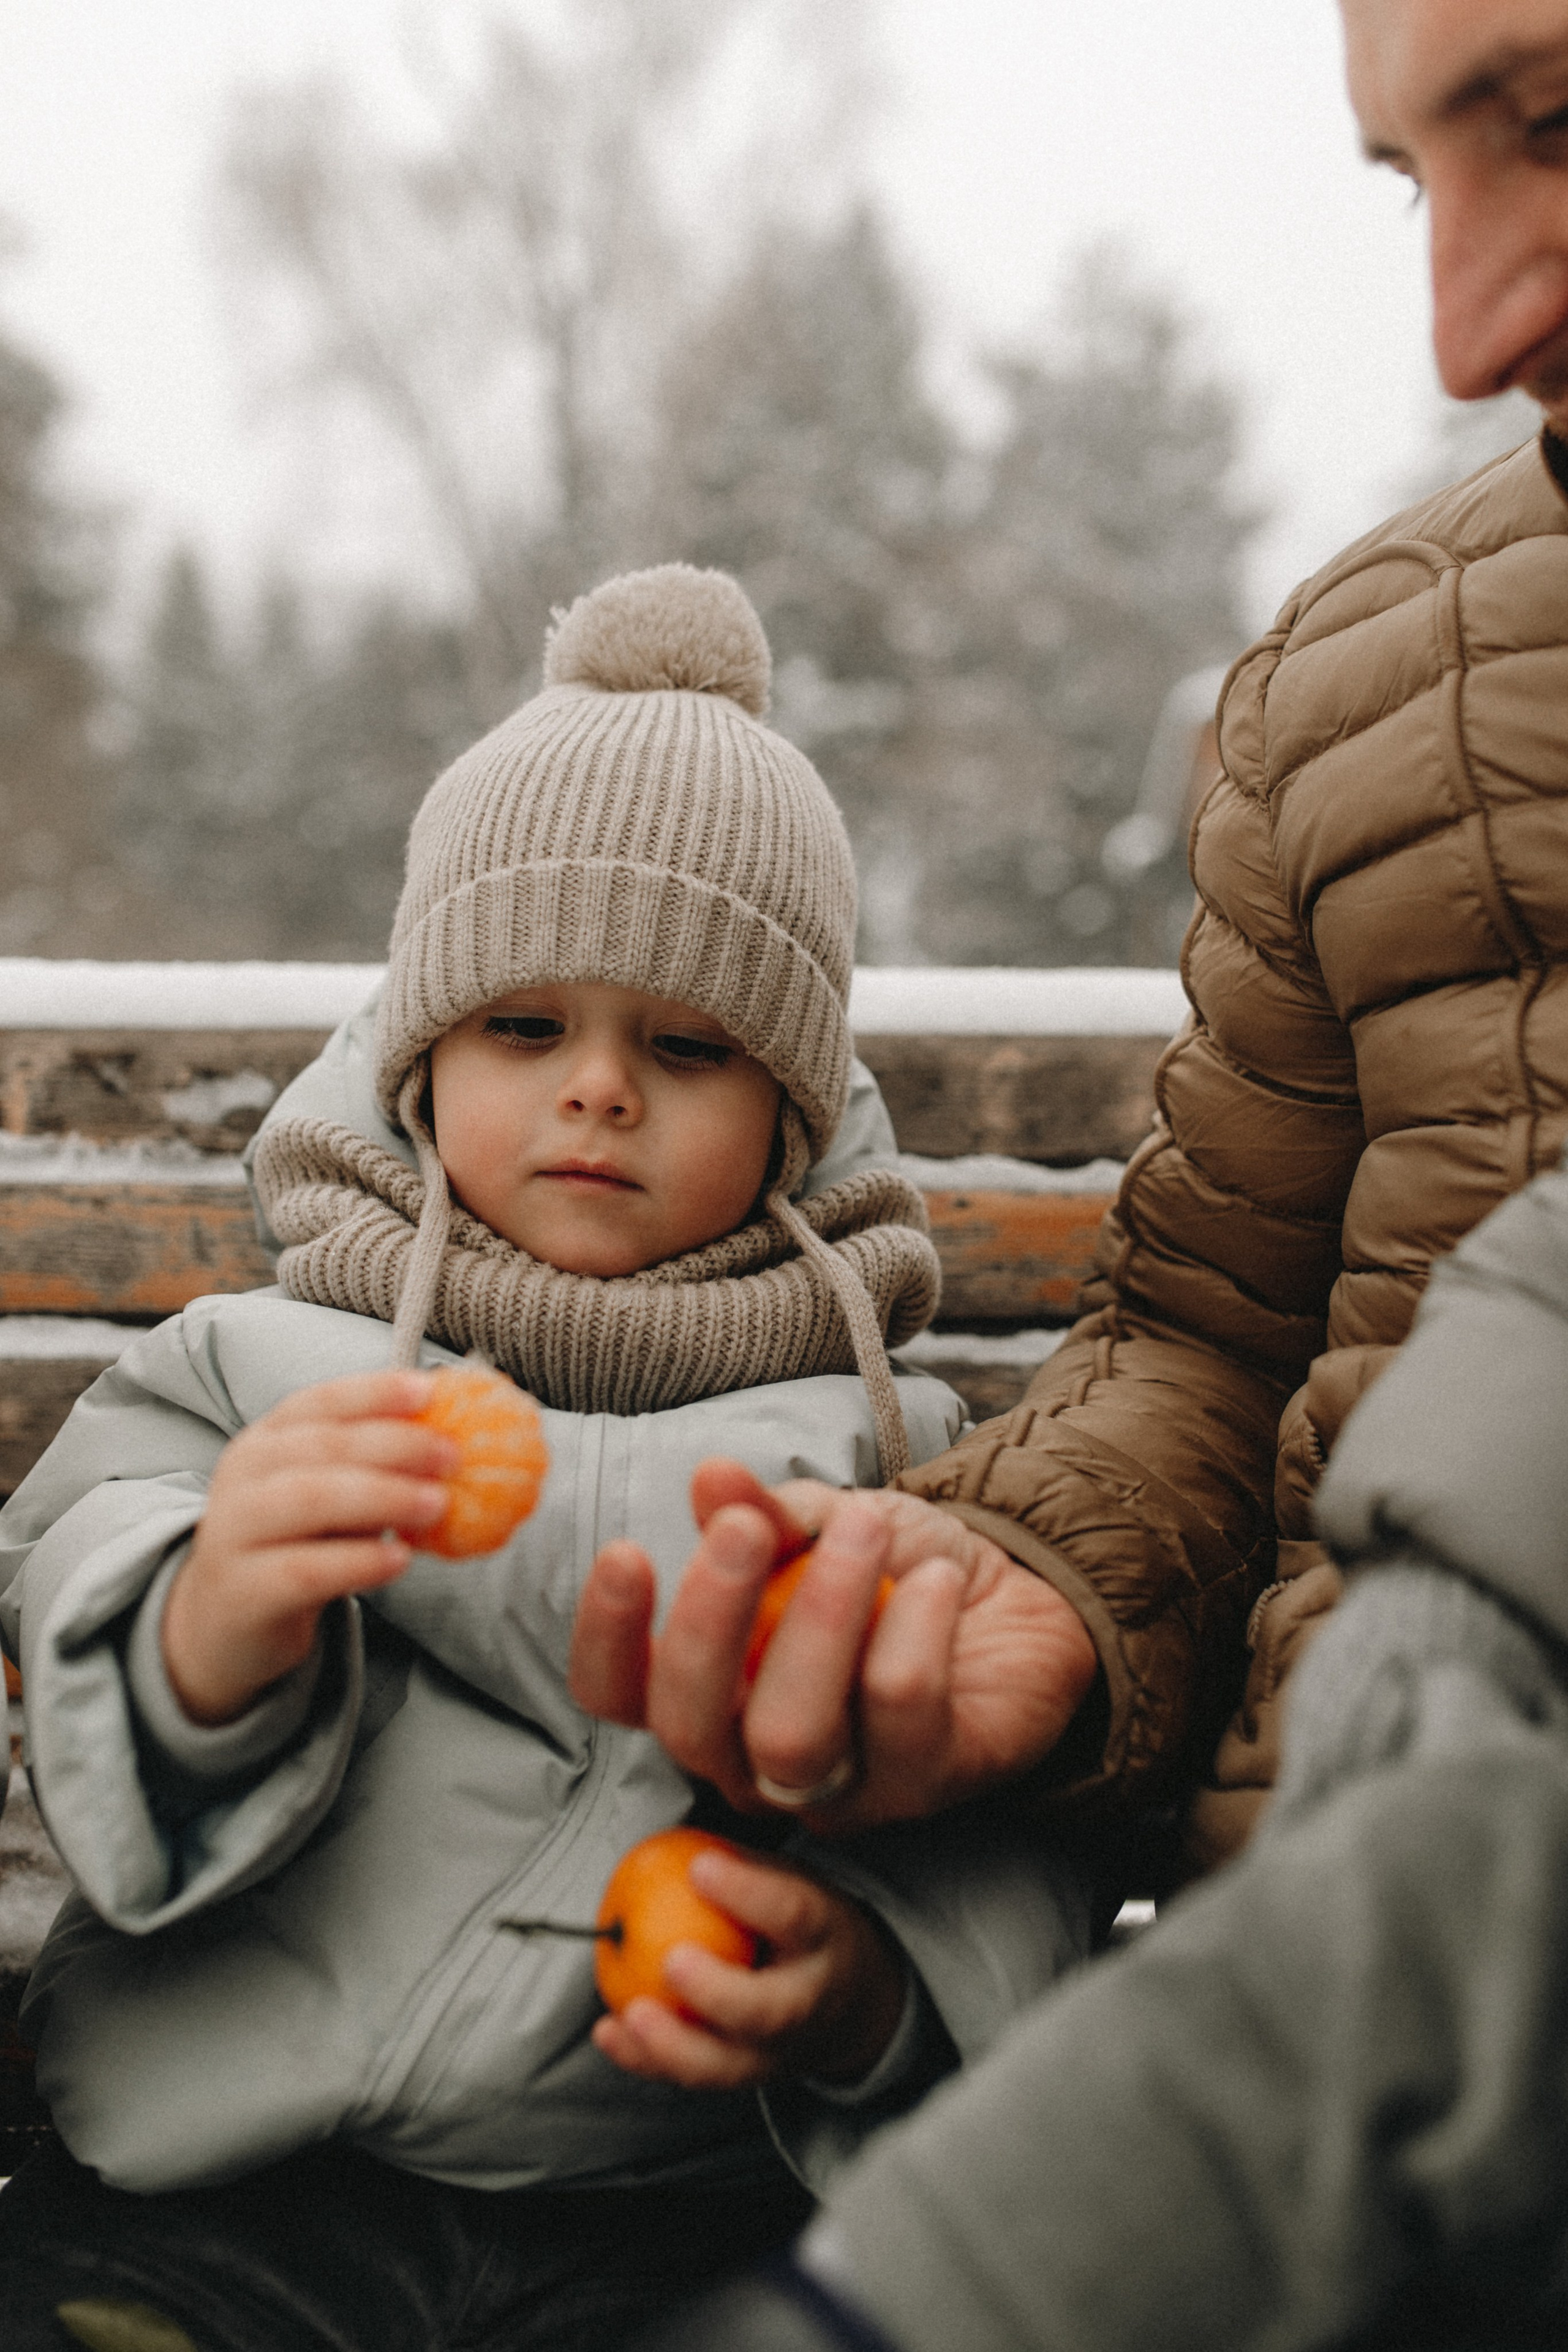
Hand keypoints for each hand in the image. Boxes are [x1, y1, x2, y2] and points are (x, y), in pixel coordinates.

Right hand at [165, 1371, 458, 1725]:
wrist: (221, 1625)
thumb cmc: (290, 1547)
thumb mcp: (324, 1497)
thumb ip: (371, 1470)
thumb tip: (452, 1445)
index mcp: (264, 1441)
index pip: (318, 1402)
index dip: (374, 1392)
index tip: (430, 1390)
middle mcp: (243, 1478)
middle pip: (322, 1447)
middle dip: (394, 1444)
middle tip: (451, 1455)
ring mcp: (234, 1533)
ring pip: (311, 1499)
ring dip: (383, 1496)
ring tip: (437, 1503)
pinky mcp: (243, 1591)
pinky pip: (305, 1569)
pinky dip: (358, 1560)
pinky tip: (400, 1559)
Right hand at [570, 1460, 1098, 1829]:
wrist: (1019, 1595)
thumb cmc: (895, 1568)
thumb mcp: (823, 1523)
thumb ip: (762, 1512)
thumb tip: (712, 1479)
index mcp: (708, 1693)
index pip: (618, 1694)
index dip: (606, 1637)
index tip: (627, 1552)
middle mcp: (752, 1759)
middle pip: (691, 1725)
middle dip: (712, 1617)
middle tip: (750, 1528)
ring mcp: (836, 1789)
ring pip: (791, 1736)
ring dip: (822, 1615)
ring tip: (867, 1528)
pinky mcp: (922, 1787)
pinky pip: (898, 1712)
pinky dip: (916, 1626)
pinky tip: (939, 1579)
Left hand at [592, 1843, 904, 2089]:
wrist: (849, 2001)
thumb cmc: (803, 1928)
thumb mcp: (792, 1884)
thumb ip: (740, 1868)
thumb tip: (668, 1844)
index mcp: (823, 1938)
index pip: (794, 1915)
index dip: (748, 1893)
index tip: (699, 1866)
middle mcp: (808, 2002)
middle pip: (770, 2011)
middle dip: (718, 1992)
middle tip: (672, 1959)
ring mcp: (778, 2051)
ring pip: (729, 2065)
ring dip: (673, 2045)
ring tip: (631, 2015)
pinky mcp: (745, 2077)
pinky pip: (693, 2079)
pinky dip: (645, 2060)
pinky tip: (609, 2032)